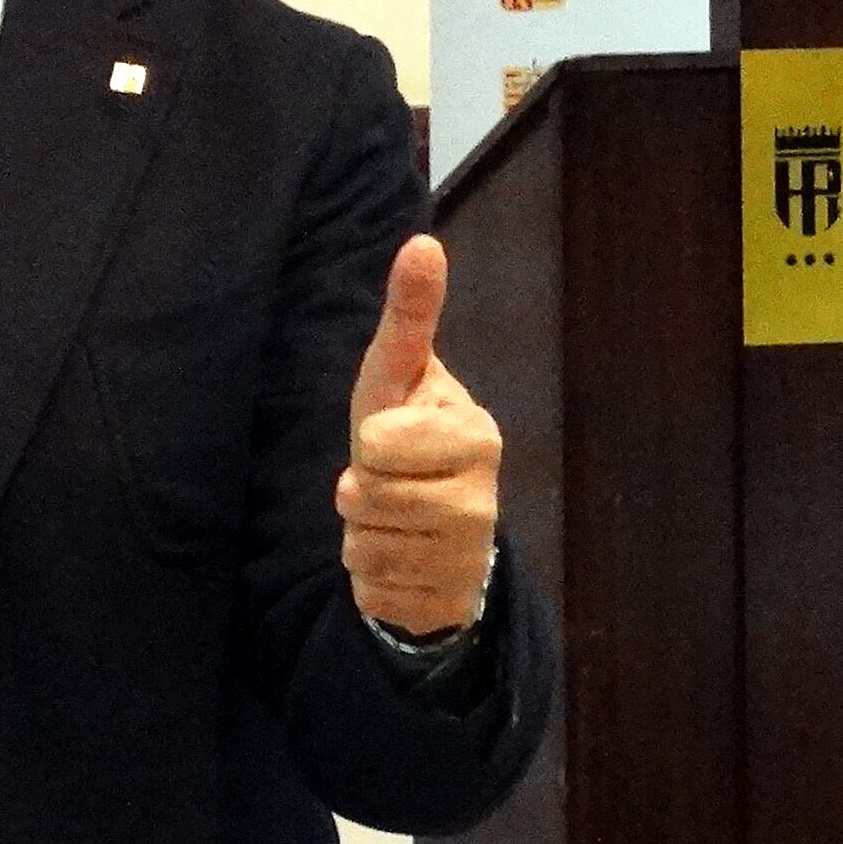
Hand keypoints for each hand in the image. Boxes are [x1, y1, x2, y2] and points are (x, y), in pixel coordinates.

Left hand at [336, 235, 501, 636]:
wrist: (437, 529)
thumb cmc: (406, 436)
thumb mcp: (397, 375)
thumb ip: (409, 315)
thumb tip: (422, 241)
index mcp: (476, 434)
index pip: (378, 441)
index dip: (369, 441)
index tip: (387, 437)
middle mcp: (484, 497)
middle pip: (365, 493)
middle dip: (358, 487)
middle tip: (386, 478)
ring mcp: (469, 556)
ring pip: (364, 543)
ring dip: (360, 531)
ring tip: (390, 516)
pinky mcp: (445, 602)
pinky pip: (370, 587)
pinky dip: (368, 574)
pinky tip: (396, 556)